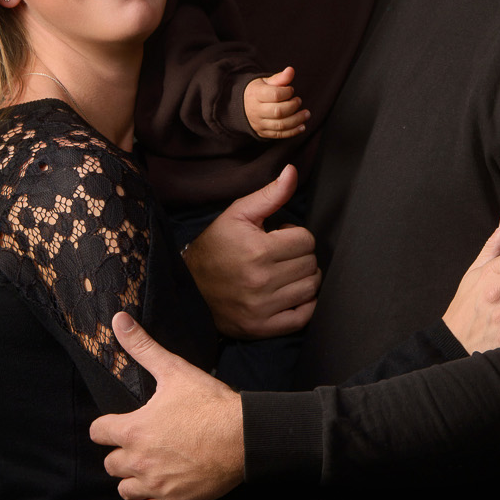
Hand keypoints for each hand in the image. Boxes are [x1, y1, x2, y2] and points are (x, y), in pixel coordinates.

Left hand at [89, 312, 244, 499]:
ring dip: (132, 478)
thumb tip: (118, 321)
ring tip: (150, 464)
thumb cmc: (209, 404)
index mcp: (132, 430)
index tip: (122, 422)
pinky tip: (162, 485)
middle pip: (109, 464)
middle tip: (141, 442)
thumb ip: (143, 347)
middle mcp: (138, 461)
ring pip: (125, 489)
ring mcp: (155, 485)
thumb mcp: (174, 370)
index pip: (98, 432)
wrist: (244, 437)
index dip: (108, 426)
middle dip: (121, 452)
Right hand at [182, 165, 320, 338]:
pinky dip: (304, 305)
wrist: (189, 286)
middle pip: (311, 264)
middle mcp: (261, 281)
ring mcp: (262, 308)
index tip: (278, 238)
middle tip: (280, 255)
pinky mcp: (261, 328)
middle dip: (300, 255)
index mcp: (258, 250)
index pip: (306, 240)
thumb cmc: (216, 246)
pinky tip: (290, 294)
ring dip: (303, 278)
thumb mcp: (238, 214)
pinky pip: (302, 317)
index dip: (295, 235)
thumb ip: (270, 194)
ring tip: (284, 272)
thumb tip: (293, 171)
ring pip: (311, 288)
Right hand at [246, 67, 306, 139]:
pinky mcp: (264, 132)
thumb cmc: (259, 91)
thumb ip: (280, 78)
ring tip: (306, 114)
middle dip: (293, 107)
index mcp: (255, 94)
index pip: (274, 95)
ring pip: (280, 125)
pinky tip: (302, 126)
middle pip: (278, 112)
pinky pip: (280, 135)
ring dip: (297, 120)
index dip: (287, 92)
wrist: (243, 106)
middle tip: (299, 101)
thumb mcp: (266, 82)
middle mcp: (256, 110)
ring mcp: (259, 123)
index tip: (291, 90)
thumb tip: (290, 70)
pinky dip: (293, 132)